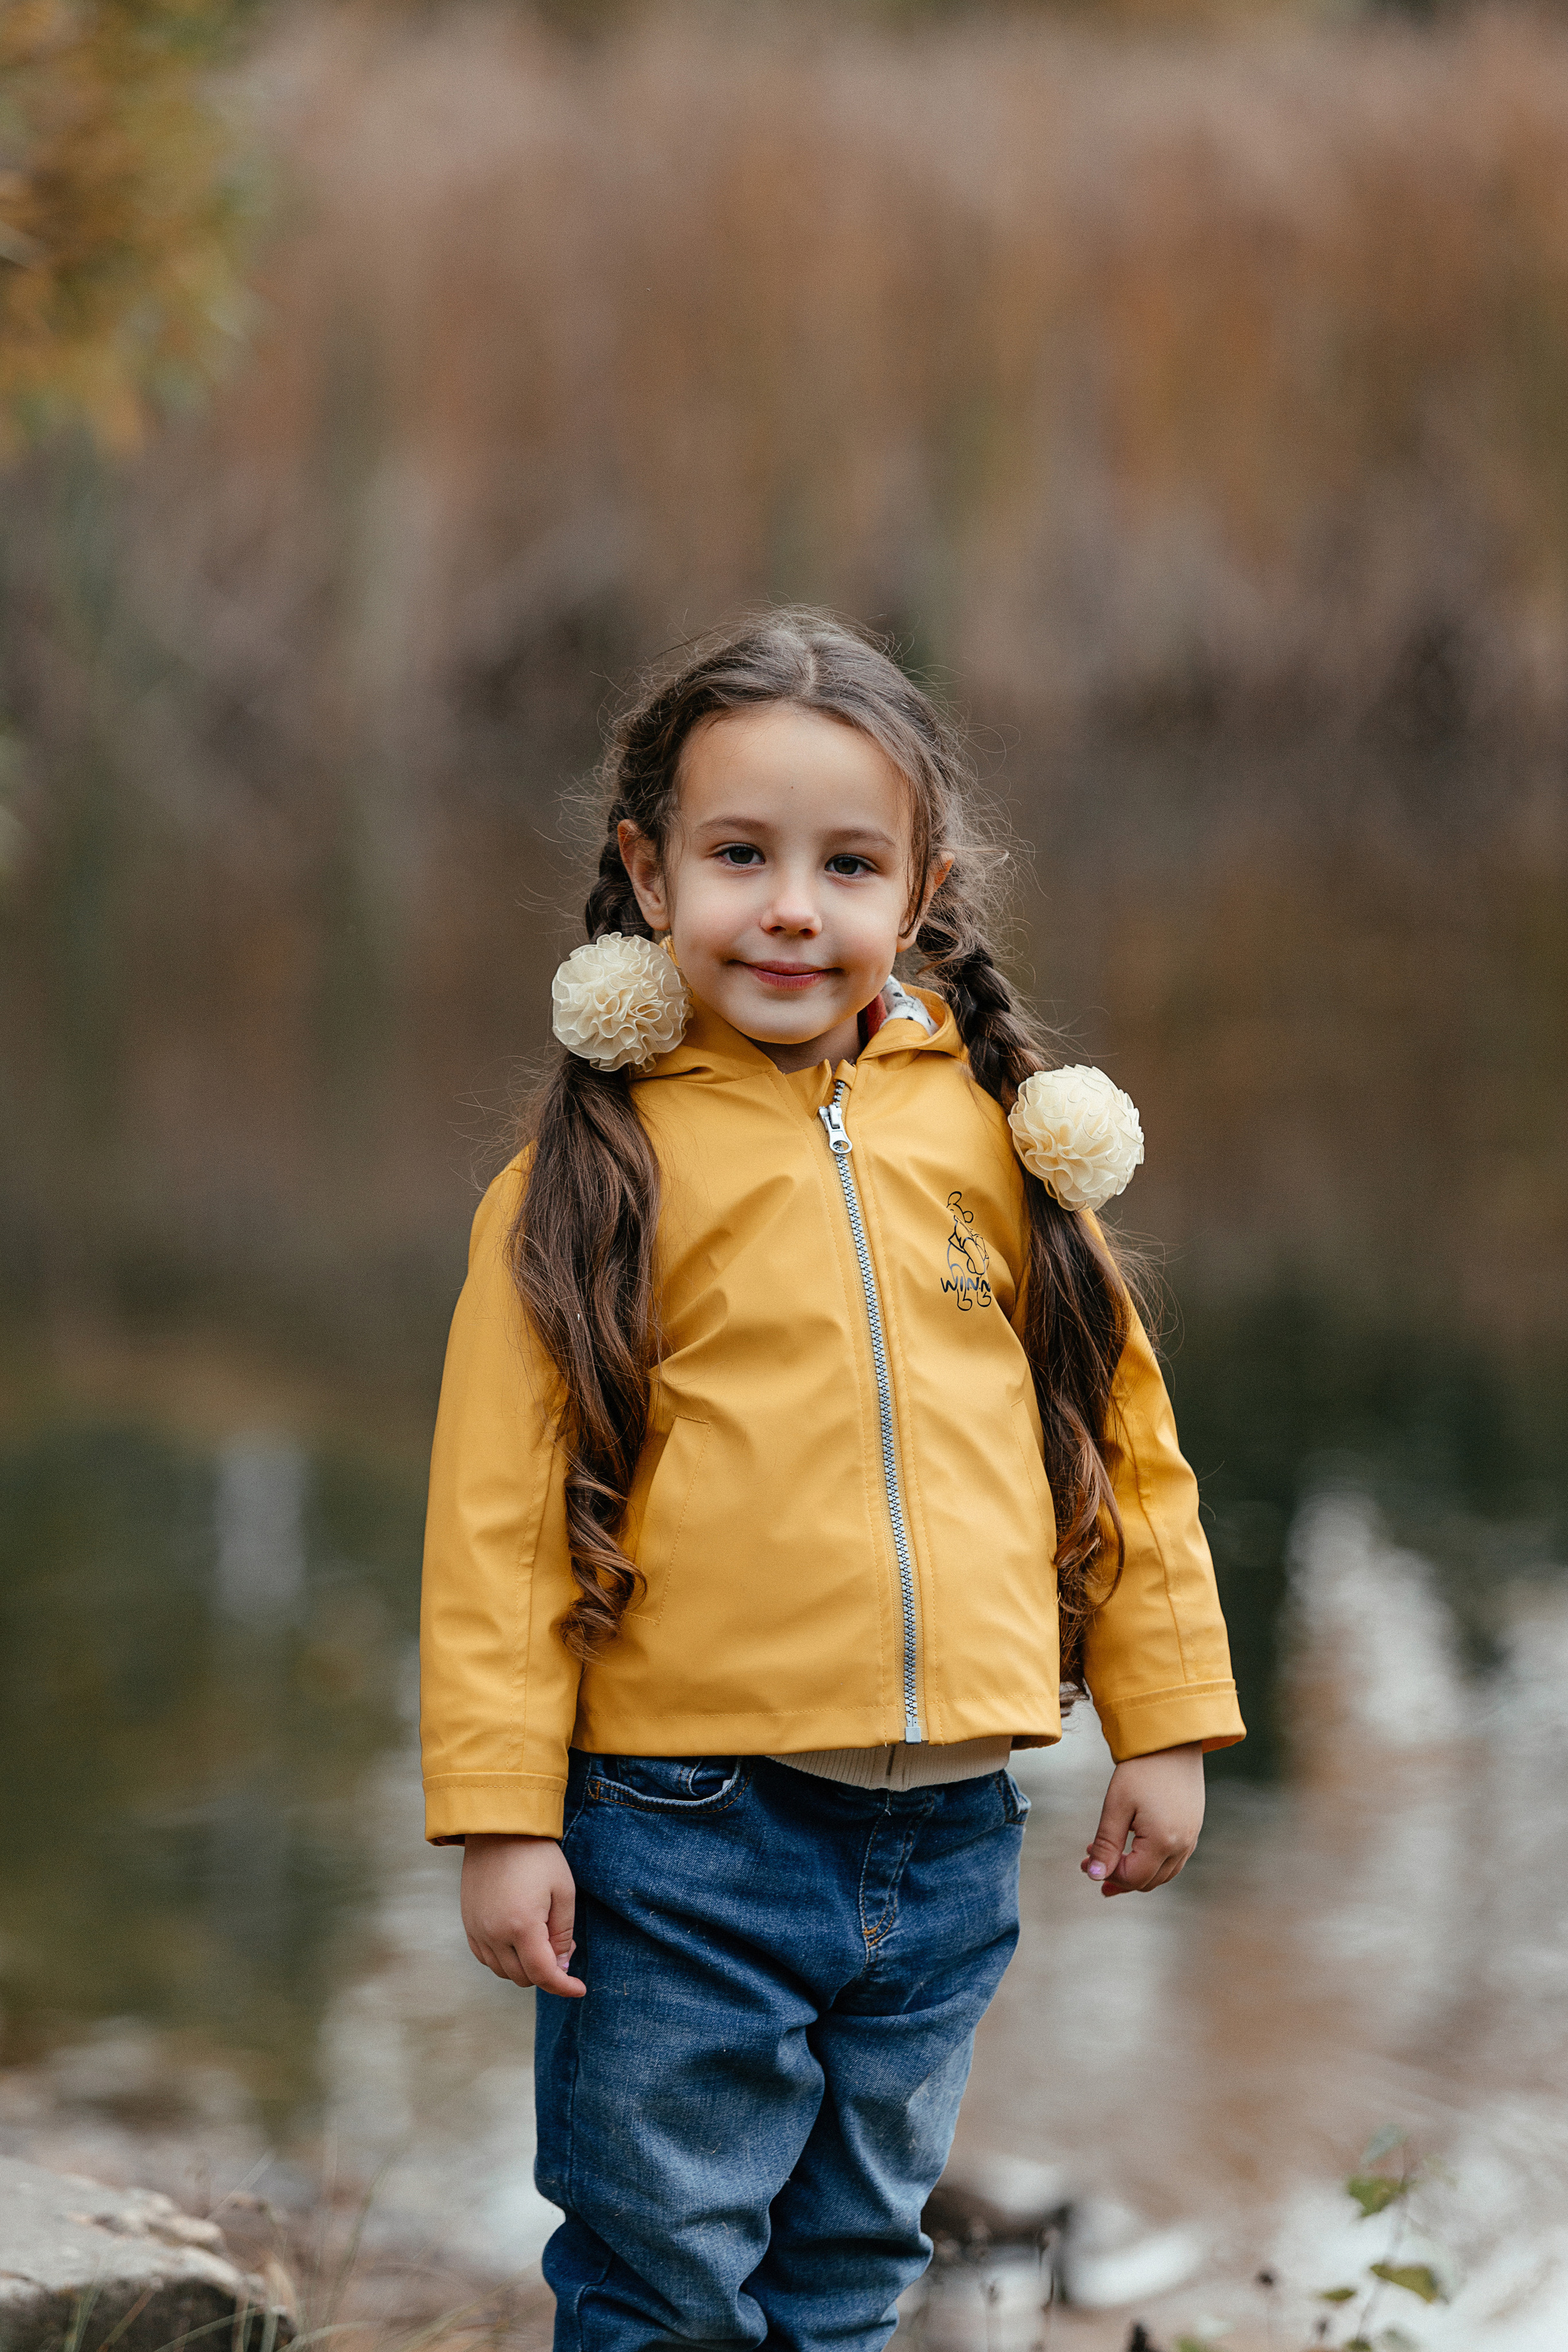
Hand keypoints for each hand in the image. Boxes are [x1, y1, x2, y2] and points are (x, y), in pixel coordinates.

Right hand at [460, 1834, 585, 1995]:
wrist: (498, 1827)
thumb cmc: (536, 1855)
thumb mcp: (563, 1891)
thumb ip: (563, 1934)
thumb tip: (561, 1966)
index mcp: (521, 1926)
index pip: (543, 1974)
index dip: (563, 1986)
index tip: (580, 1989)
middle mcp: (494, 1934)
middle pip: (522, 1977)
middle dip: (547, 1971)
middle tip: (563, 1945)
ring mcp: (477, 1930)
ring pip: (503, 1971)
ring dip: (525, 1966)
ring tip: (542, 1937)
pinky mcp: (468, 1923)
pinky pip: (486, 1958)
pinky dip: (504, 1959)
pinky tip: (519, 1939)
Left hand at [1081, 1742, 1205, 1897]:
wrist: (1172, 1740)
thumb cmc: (1141, 1769)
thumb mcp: (1116, 1806)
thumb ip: (1106, 1844)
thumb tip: (1093, 1875)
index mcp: (1163, 1842)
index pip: (1133, 1878)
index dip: (1107, 1874)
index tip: (1085, 1860)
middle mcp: (1182, 1846)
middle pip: (1149, 1881)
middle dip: (1119, 1878)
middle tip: (1091, 1863)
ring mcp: (1191, 1838)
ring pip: (1162, 1874)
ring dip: (1136, 1873)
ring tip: (1109, 1862)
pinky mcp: (1193, 1829)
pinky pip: (1173, 1860)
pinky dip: (1151, 1862)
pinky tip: (1133, 1850)